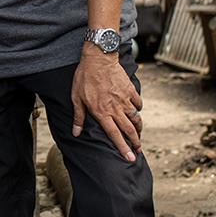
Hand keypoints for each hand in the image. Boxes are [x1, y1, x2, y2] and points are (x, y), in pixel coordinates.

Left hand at [71, 46, 142, 161]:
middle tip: (138, 151)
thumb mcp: (76, 97)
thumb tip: (76, 133)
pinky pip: (138, 103)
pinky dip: (139, 109)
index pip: (114, 135)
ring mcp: (124, 99)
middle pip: (129, 129)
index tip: (129, 158)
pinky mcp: (130, 90)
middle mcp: (115, 108)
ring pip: (136, 118)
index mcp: (102, 112)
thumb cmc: (84, 77)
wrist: (98, 58)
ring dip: (139, 129)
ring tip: (139, 136)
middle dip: (135, 142)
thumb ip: (78, 117)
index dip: (122, 148)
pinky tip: (137, 112)